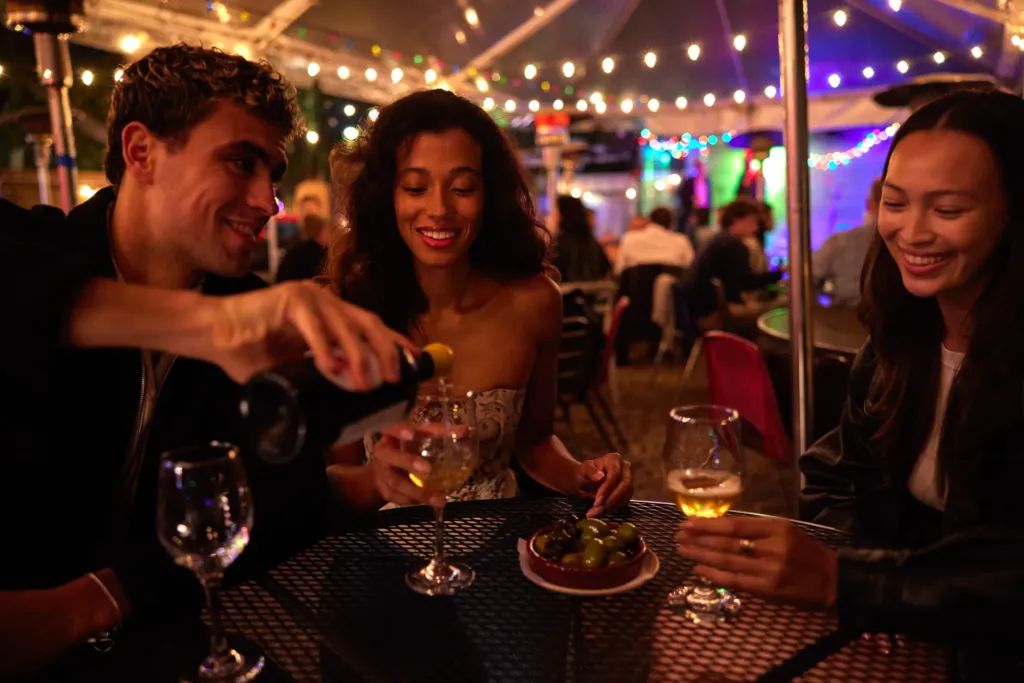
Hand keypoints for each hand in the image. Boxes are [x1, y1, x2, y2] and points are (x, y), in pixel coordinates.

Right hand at [209, 280, 416, 385]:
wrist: (210, 334)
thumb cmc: (248, 353)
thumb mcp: (293, 370)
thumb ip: (316, 379)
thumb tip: (340, 408)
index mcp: (330, 314)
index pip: (372, 325)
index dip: (395, 343)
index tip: (414, 363)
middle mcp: (324, 301)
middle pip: (369, 323)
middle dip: (386, 351)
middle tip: (392, 380)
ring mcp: (308, 297)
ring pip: (346, 325)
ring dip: (359, 356)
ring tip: (365, 384)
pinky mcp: (287, 300)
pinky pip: (313, 326)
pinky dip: (324, 348)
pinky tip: (331, 368)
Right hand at [370, 423, 444, 508]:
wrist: (387, 470)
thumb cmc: (408, 448)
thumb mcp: (421, 437)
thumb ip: (440, 433)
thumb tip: (464, 431)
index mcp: (391, 436)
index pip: (391, 429)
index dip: (399, 430)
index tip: (412, 433)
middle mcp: (383, 453)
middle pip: (391, 456)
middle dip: (408, 462)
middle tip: (428, 468)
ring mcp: (382, 473)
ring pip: (396, 483)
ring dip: (418, 492)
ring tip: (439, 499)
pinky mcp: (385, 491)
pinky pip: (399, 498)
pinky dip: (416, 501)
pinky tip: (430, 503)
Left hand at [575, 453, 632, 516]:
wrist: (586, 481)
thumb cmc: (584, 473)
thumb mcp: (583, 470)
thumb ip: (590, 471)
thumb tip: (600, 476)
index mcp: (614, 459)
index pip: (615, 474)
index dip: (607, 488)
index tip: (597, 500)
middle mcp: (625, 467)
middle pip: (625, 485)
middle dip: (611, 499)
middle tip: (597, 508)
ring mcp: (628, 480)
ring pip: (626, 495)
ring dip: (611, 506)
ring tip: (595, 512)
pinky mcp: (628, 491)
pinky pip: (624, 502)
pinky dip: (612, 508)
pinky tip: (600, 511)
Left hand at [675, 516, 837, 606]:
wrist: (832, 579)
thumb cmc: (804, 551)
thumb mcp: (784, 530)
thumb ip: (755, 529)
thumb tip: (718, 527)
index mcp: (776, 528)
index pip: (735, 525)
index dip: (708, 524)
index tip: (688, 523)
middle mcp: (772, 547)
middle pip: (727, 542)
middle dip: (699, 539)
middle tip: (679, 535)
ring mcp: (769, 570)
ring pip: (727, 561)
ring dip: (701, 556)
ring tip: (683, 550)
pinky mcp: (768, 589)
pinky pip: (734, 581)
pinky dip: (714, 575)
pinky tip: (699, 569)